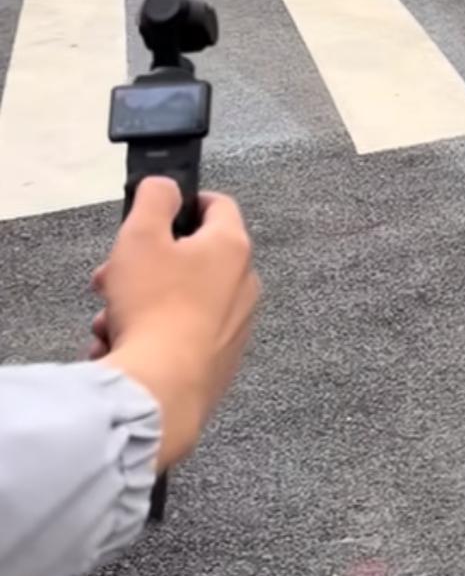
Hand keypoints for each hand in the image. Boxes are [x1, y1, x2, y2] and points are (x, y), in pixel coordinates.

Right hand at [89, 177, 260, 471]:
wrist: (162, 388)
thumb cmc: (153, 306)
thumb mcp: (141, 235)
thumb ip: (154, 198)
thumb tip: (166, 186)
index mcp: (232, 247)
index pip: (218, 205)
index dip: (184, 202)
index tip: (155, 213)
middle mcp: (244, 285)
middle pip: (192, 258)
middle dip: (144, 264)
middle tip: (110, 277)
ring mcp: (235, 327)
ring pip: (180, 301)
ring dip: (139, 304)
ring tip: (109, 322)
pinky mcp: (220, 363)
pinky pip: (182, 336)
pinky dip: (153, 336)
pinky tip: (122, 347)